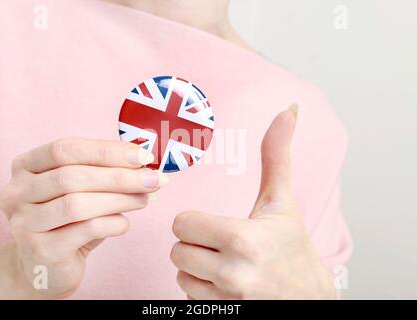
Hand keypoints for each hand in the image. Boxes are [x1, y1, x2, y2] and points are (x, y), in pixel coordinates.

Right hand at [0, 138, 167, 298]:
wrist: (43, 266)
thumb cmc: (66, 222)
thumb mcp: (80, 191)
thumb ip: (104, 174)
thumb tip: (145, 165)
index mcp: (25, 167)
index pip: (65, 149)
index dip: (106, 150)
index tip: (141, 156)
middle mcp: (16, 192)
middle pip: (72, 176)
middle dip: (120, 176)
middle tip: (153, 179)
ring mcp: (24, 223)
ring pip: (77, 204)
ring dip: (120, 199)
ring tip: (145, 199)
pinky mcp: (41, 250)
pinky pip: (85, 230)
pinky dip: (113, 223)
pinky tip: (124, 223)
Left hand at [170, 106, 336, 299]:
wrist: (309, 296)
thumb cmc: (292, 246)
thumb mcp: (282, 201)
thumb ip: (277, 155)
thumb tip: (289, 109)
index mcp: (242, 239)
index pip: (183, 223)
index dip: (196, 221)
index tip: (216, 224)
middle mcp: (233, 273)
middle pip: (177, 249)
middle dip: (195, 243)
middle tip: (221, 242)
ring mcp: (227, 300)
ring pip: (181, 273)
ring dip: (196, 266)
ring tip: (225, 262)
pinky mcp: (223, 314)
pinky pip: (188, 295)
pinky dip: (200, 287)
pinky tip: (224, 281)